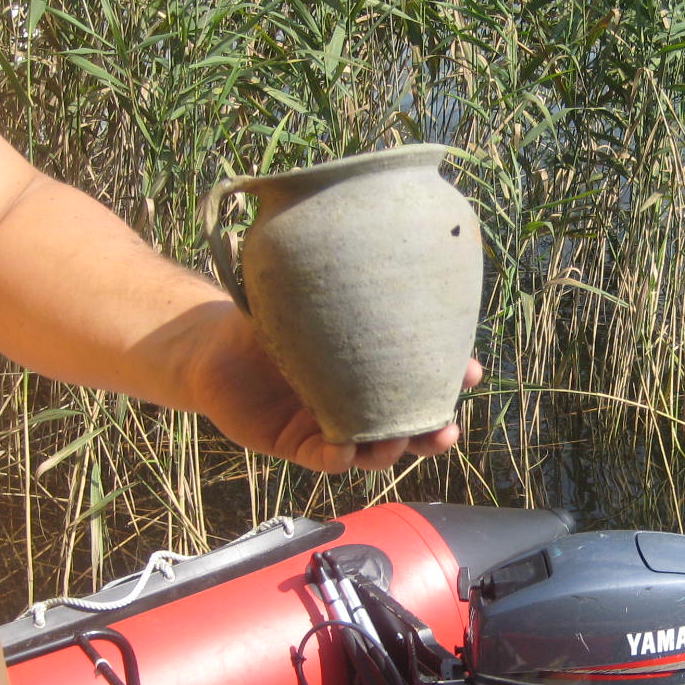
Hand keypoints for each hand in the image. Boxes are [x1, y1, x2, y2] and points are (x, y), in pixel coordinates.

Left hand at [180, 301, 480, 472]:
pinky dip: (341, 457)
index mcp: (373, 368)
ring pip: (374, 450)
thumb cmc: (269, 313)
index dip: (451, 379)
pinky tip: (347, 448)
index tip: (470, 372)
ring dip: (392, 450)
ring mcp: (331, 425)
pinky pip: (327, 459)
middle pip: (408, 425)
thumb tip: (377, 225)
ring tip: (397, 441)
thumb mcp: (310, 289)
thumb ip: (341, 275)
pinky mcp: (298, 443)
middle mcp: (359, 401)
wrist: (214, 342)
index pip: (422, 379)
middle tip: (446, 428)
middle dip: (432, 430)